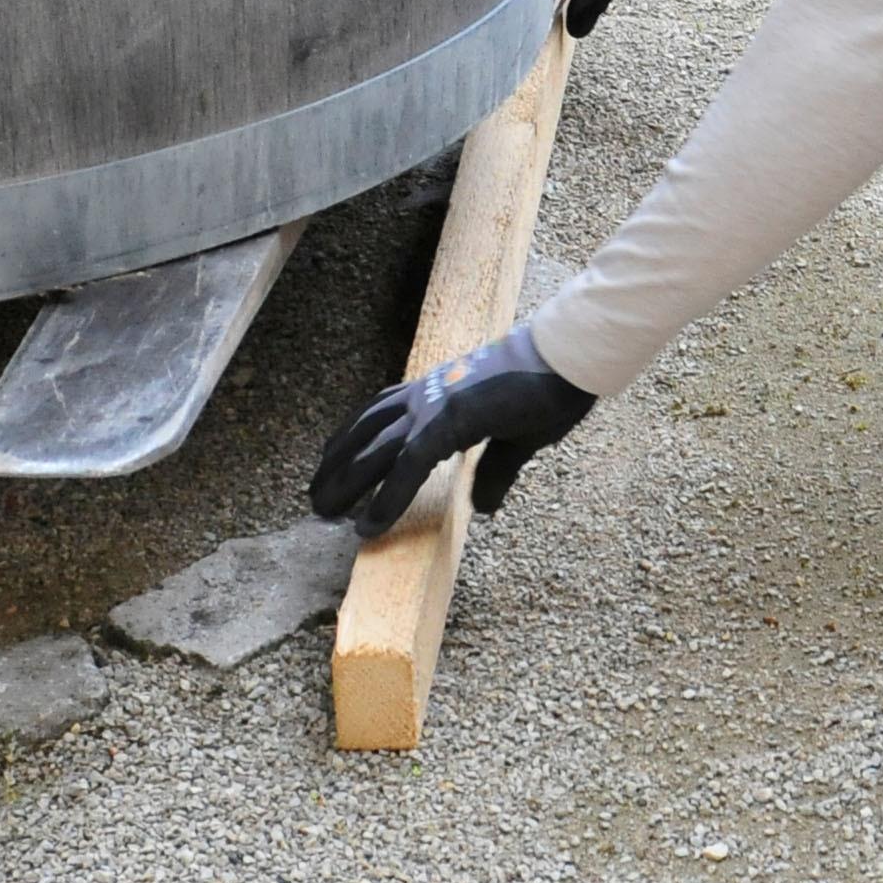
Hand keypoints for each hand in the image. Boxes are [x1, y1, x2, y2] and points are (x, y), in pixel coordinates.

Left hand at [309, 323, 594, 536]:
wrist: (567, 356)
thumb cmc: (548, 387)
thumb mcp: (516, 439)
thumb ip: (494, 471)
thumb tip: (483, 507)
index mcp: (439, 391)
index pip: (380, 413)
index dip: (353, 440)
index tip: (334, 466)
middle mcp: (426, 395)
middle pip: (364, 431)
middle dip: (336, 465)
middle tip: (315, 497)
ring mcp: (434, 407)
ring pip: (372, 451)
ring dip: (344, 484)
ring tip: (324, 513)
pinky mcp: (449, 422)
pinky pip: (405, 467)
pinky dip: (384, 499)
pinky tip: (367, 525)